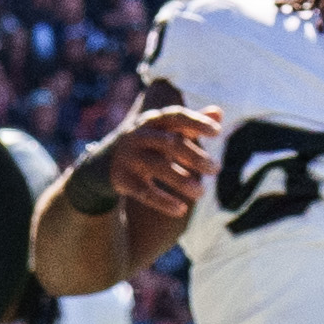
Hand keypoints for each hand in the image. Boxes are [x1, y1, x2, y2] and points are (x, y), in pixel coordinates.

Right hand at [102, 100, 217, 228]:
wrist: (106, 161)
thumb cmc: (149, 142)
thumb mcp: (166, 130)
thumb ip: (191, 123)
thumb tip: (218, 113)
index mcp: (153, 121)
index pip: (176, 117)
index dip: (197, 122)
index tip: (218, 132)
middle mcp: (139, 136)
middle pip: (170, 143)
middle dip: (195, 156)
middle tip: (217, 169)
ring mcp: (129, 158)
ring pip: (158, 167)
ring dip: (182, 181)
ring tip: (201, 193)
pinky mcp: (123, 179)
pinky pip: (145, 192)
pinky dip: (163, 202)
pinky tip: (181, 209)